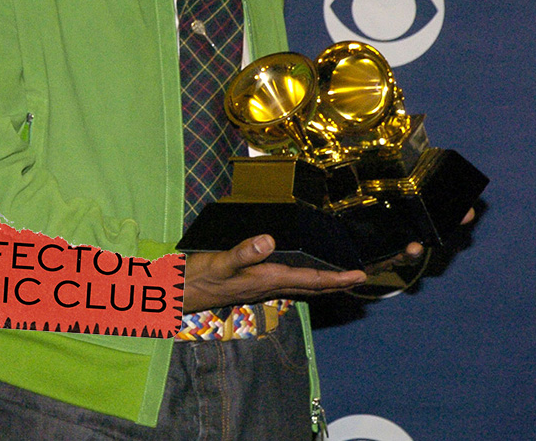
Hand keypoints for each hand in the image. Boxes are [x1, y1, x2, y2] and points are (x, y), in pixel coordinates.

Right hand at [182, 235, 365, 312]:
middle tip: (358, 278)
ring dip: (321, 283)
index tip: (359, 276)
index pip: (310, 280)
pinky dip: (300, 280)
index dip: (336, 278)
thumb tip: (270, 240)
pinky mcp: (249, 286)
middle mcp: (267, 287)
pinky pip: (285, 285)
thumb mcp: (219, 262)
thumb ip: (243, 252)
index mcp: (265, 279)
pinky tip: (297, 275)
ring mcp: (258, 289)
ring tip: (337, 277)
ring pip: (299, 287)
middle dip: (336, 284)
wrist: (175, 296)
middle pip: (310, 287)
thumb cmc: (196, 279)